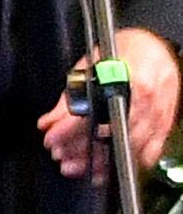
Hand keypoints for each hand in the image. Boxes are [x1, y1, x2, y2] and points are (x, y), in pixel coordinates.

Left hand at [40, 26, 180, 181]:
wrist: (155, 46)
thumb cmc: (123, 51)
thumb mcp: (89, 66)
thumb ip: (69, 96)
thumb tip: (49, 122)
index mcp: (123, 79)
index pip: (90, 113)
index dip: (67, 130)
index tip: (51, 138)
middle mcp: (143, 100)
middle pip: (108, 135)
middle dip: (81, 151)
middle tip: (62, 158)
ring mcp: (157, 114)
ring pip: (128, 147)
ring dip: (101, 161)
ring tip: (80, 167)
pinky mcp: (165, 124)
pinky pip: (150, 150)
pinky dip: (130, 161)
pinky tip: (113, 167)